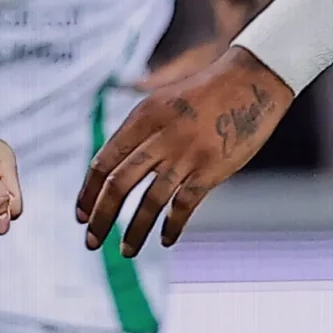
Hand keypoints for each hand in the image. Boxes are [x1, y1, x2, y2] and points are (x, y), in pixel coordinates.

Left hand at [78, 48, 292, 254]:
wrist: (251, 81)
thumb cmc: (206, 93)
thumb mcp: (162, 100)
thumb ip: (138, 131)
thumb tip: (113, 166)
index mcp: (143, 117)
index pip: (104, 161)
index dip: (88, 193)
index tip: (81, 215)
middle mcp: (160, 136)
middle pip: (119, 184)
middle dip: (101, 217)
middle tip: (92, 241)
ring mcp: (186, 154)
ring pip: (150, 201)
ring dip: (135, 231)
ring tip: (127, 251)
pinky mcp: (211, 168)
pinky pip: (184, 205)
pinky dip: (172, 226)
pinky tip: (166, 240)